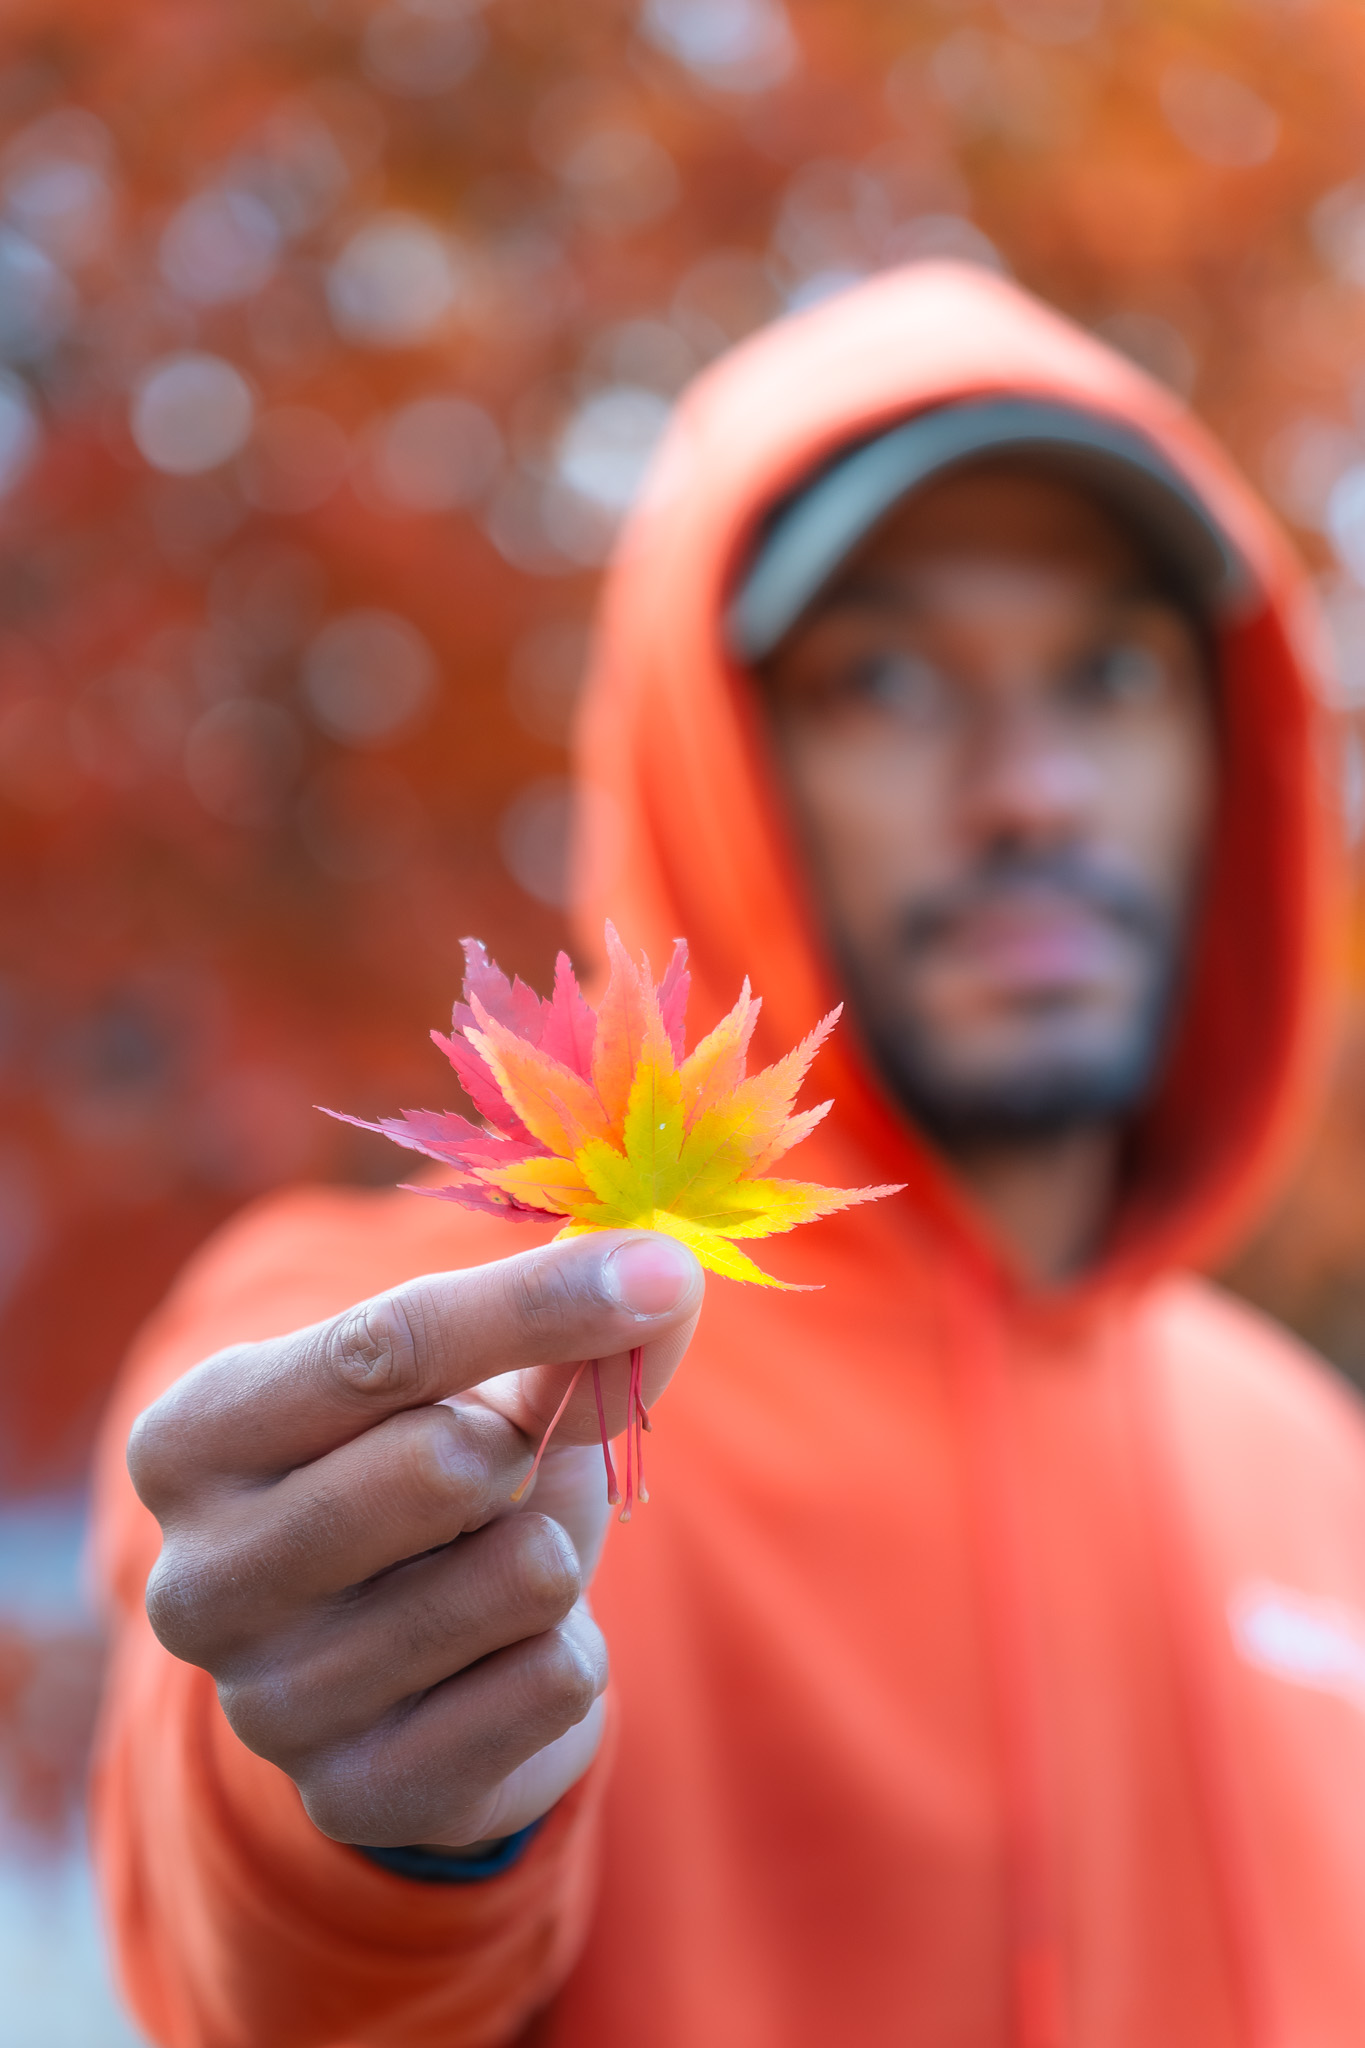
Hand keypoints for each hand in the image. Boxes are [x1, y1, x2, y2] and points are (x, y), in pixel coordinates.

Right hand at [128, 1230, 702, 1850]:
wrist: (416, 1681)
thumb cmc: (437, 1491)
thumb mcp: (477, 1390)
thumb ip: (564, 1331)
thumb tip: (668, 1277)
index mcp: (194, 1439)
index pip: (382, 1345)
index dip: (537, 1302)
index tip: (660, 1271)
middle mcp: (196, 1578)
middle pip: (439, 1463)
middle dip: (518, 1452)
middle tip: (495, 1472)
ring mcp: (266, 1704)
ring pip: (518, 1577)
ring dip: (547, 1558)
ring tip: (492, 1571)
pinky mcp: (355, 1796)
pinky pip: (550, 1685)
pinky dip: (566, 1654)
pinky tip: (504, 1660)